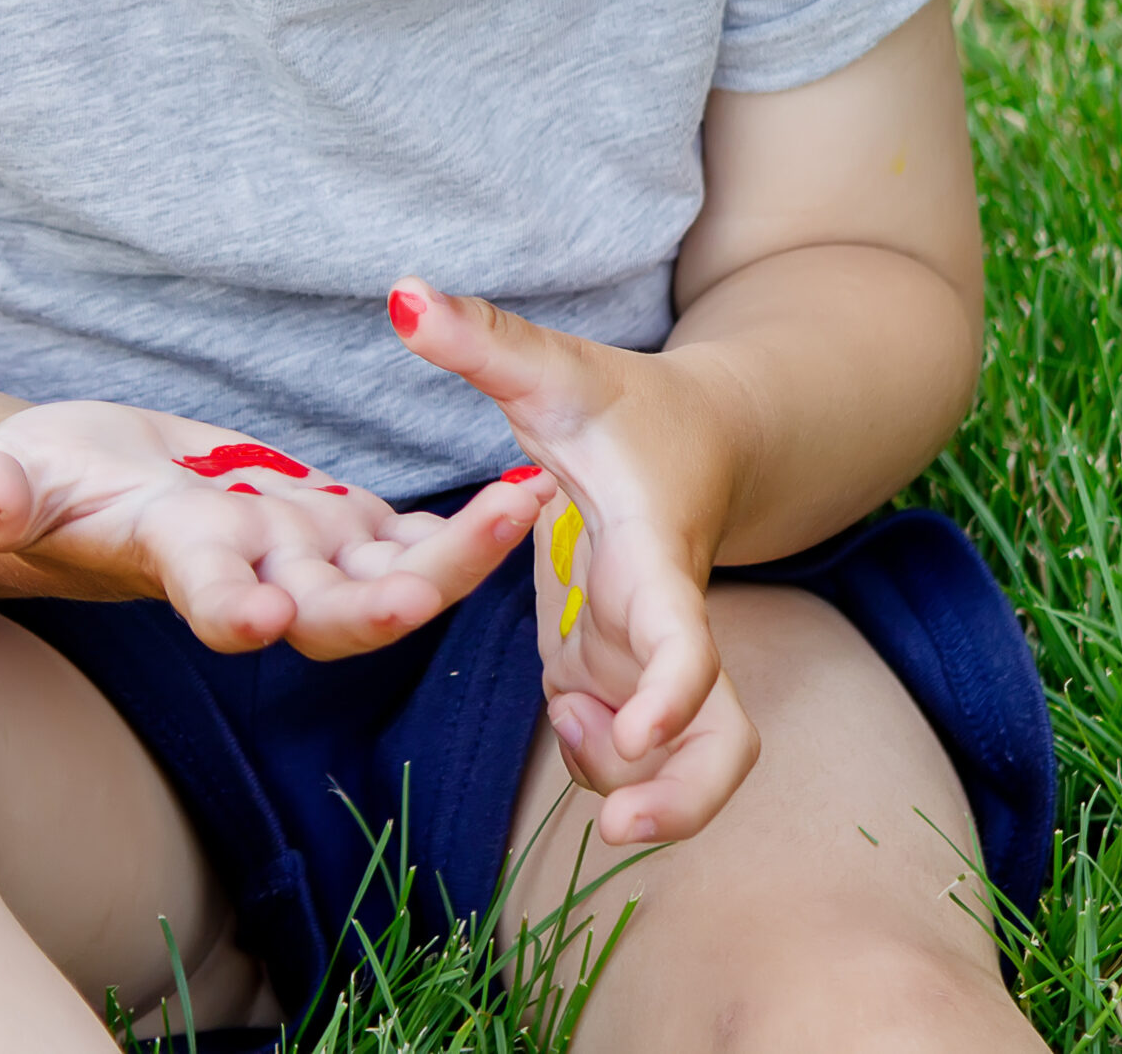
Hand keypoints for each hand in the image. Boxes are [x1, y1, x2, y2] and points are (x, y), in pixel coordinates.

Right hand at [0, 401, 543, 658]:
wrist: (85, 486)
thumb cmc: (32, 484)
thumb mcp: (9, 477)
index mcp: (176, 561)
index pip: (207, 593)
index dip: (232, 606)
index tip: (260, 612)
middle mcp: (252, 574)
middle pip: (331, 607)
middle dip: (394, 597)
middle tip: (452, 572)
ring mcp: (298, 555)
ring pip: (390, 574)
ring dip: (460, 551)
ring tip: (526, 504)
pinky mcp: (331, 526)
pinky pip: (408, 538)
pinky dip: (464, 523)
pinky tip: (526, 493)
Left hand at [386, 279, 761, 844]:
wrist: (700, 436)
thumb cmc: (624, 403)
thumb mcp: (551, 367)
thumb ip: (481, 336)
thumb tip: (399, 291)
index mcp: (653, 555)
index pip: (685, 637)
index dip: (670, 692)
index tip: (634, 737)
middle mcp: (664, 621)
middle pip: (722, 740)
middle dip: (686, 800)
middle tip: (621, 831)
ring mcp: (646, 656)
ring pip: (680, 758)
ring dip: (629, 782)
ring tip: (573, 734)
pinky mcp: (618, 669)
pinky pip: (622, 745)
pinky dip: (601, 759)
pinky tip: (570, 719)